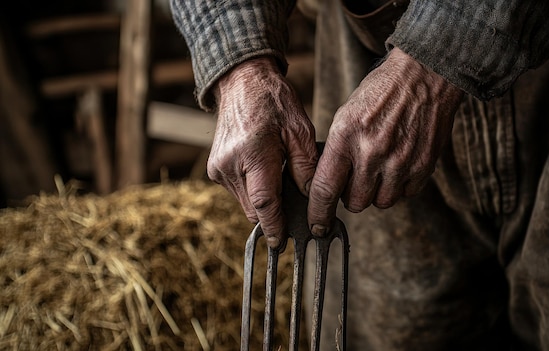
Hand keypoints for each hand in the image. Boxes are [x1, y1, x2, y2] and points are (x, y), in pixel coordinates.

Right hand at [207, 57, 317, 247]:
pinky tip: (265, 172)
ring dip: (263, 201)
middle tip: (294, 208)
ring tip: (279, 178)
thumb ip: (306, 167)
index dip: (275, 226)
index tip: (282, 242)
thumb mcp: (300, 130)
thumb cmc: (274, 102)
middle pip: (254, 209)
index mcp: (253, 154)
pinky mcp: (215, 169)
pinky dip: (253, 190)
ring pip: (246, 203)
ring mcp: (219, 168)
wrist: (241, 83)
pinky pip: (238, 192)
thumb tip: (310, 199)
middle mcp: (230, 165)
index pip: (264, 203)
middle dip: (273, 214)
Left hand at [307, 47, 463, 235]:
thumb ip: (336, 151)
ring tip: (379, 167)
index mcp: (346, 137)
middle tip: (355, 177)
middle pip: (355, 203)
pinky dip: (399, 186)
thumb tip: (326, 185)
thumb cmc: (380, 93)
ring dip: (376, 192)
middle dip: (351, 196)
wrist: (424, 75)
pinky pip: (405, 194)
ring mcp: (401, 161)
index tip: (316, 225)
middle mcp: (373, 152)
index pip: (324, 189)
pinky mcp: (423, 165)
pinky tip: (399, 162)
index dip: (317, 213)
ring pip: (381, 202)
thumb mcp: (346, 115)